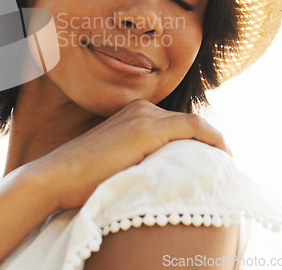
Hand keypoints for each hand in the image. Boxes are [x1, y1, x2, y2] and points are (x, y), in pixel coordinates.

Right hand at [30, 99, 229, 210]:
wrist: (58, 174)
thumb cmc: (83, 172)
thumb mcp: (115, 155)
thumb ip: (135, 150)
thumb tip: (156, 164)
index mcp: (132, 112)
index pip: (175, 121)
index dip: (197, 138)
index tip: (208, 157)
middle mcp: (140, 108)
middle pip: (186, 122)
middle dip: (207, 140)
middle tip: (219, 163)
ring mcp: (143, 116)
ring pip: (193, 123)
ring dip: (212, 141)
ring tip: (223, 163)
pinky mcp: (147, 130)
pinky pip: (194, 127)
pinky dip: (213, 138)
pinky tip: (223, 155)